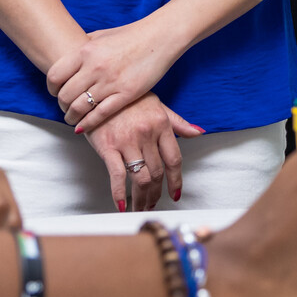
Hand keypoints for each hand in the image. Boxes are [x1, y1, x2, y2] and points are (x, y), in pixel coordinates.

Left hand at [51, 18, 183, 131]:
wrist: (159, 37)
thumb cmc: (131, 35)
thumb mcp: (101, 35)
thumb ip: (83, 46)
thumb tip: (68, 55)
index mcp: (85, 51)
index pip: (55, 76)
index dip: (51, 88)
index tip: (55, 93)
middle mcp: (94, 67)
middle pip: (65, 95)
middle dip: (62, 105)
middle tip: (65, 108)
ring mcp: (110, 82)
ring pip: (80, 108)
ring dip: (72, 117)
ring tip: (73, 119)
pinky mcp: (126, 94)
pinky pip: (100, 114)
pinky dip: (88, 123)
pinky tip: (84, 126)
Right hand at [84, 94, 202, 210]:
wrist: (98, 91)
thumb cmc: (128, 98)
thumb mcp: (157, 105)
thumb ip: (178, 122)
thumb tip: (198, 132)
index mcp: (161, 125)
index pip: (174, 159)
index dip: (176, 180)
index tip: (174, 193)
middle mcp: (146, 134)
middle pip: (157, 173)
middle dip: (156, 193)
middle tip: (153, 203)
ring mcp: (127, 141)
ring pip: (141, 178)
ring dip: (142, 198)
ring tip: (140, 205)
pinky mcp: (108, 147)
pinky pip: (117, 176)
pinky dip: (120, 194)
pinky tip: (122, 205)